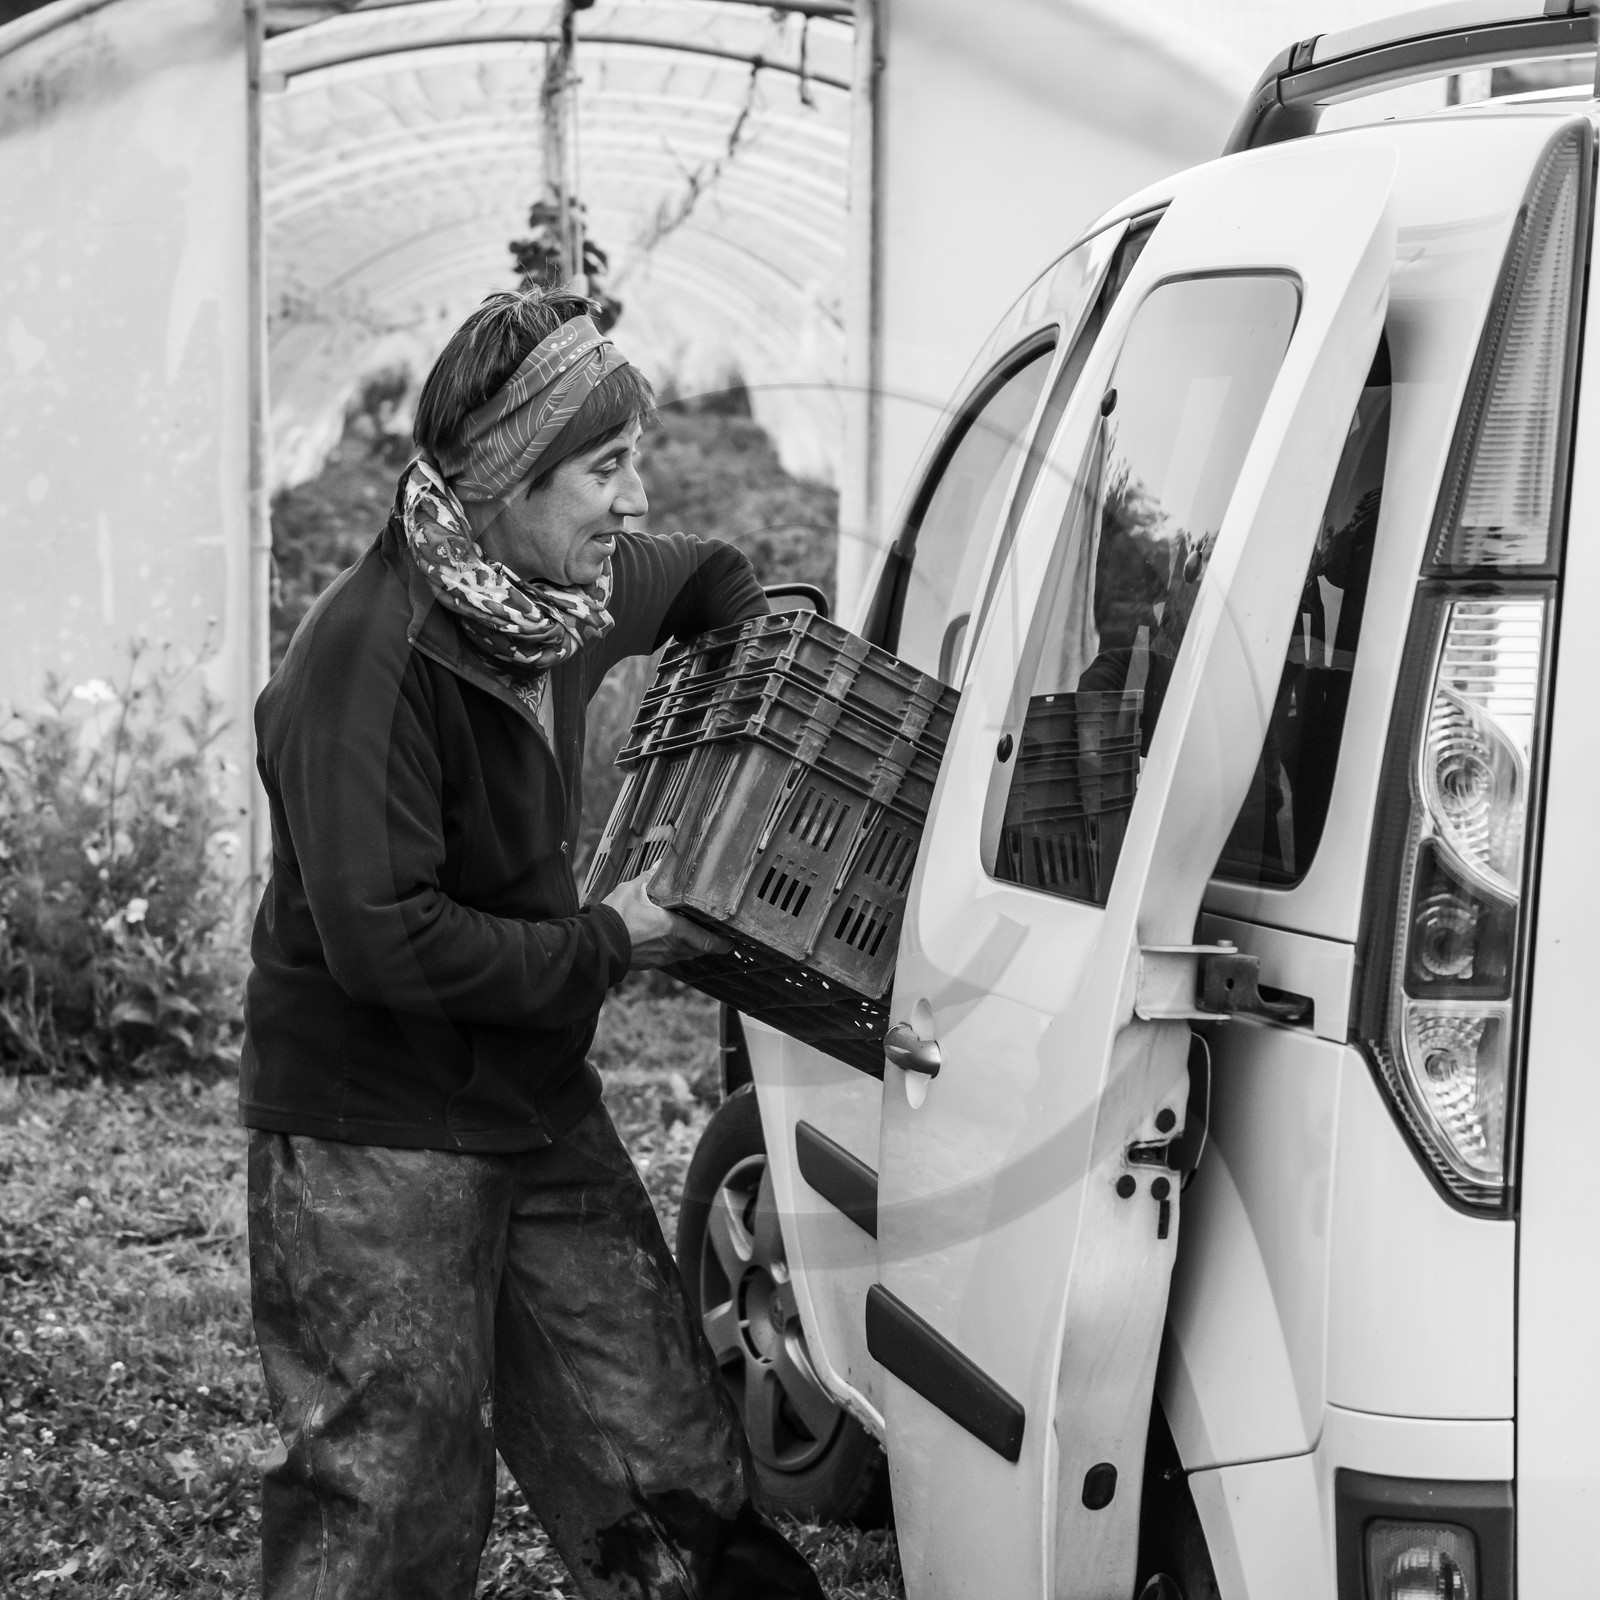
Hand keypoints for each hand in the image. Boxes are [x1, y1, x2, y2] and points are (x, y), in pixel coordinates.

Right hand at [601, 875, 731, 969]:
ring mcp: (659, 957)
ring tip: (696, 936)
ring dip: (691, 947)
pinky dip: (674, 950)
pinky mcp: (648, 963)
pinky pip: (668, 957)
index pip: (706, 940)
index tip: (731, 942)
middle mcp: (671, 947)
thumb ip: (651, 877)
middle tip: (717, 937)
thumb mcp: (634, 889)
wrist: (597, 942)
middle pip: (697, 949)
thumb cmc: (616, 917)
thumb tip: (661, 864)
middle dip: (708, 943)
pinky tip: (670, 941)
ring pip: (683, 954)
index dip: (721, 943)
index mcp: (673, 930)